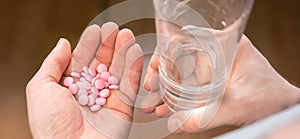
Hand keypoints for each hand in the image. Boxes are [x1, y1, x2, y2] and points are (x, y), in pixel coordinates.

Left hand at [26, 23, 142, 137]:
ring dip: (123, 52)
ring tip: (127, 35)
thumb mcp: (41, 88)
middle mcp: (89, 92)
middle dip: (108, 45)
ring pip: (118, 71)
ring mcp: (107, 99)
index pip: (82, 60)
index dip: (89, 44)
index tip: (96, 29)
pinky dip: (134, 68)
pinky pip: (130, 85)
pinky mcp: (123, 108)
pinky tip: (135, 51)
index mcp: (69, 87)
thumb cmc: (51, 124)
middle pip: (102, 63)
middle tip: (114, 29)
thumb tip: (63, 42)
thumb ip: (52, 64)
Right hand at [141, 35, 299, 132]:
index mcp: (226, 45)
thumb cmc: (270, 99)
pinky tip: (167, 110)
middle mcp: (218, 53)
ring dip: (166, 89)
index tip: (154, 68)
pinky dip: (177, 98)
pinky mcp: (212, 82)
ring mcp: (214, 68)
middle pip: (181, 57)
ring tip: (153, 105)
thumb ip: (207, 116)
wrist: (282, 108)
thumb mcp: (237, 106)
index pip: (189, 39)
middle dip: (161, 75)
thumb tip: (177, 124)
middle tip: (149, 89)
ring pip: (183, 73)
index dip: (166, 52)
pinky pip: (190, 86)